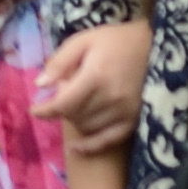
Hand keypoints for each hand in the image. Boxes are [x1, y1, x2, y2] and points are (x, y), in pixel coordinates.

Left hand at [32, 18, 145, 160]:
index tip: (33, 110)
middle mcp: (110, 98)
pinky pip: (108, 141)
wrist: (154, 45)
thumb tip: (40, 85)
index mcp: (96, 76)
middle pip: (73, 116)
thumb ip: (60, 61)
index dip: (44, 110)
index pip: (63, 103)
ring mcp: (124, 112)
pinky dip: (90, 146)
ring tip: (78, 102)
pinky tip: (75, 148)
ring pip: (87, 128)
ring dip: (75, 119)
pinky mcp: (134, 120)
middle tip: (65, 90)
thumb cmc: (115, 40)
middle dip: (62, 107)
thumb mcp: (84, 40)